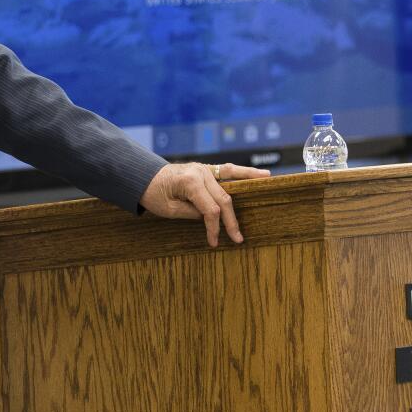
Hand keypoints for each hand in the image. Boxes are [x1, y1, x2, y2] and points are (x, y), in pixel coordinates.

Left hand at [139, 162, 270, 247]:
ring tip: (269, 181)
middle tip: (238, 239)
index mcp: (189, 181)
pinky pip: (228, 171)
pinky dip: (244, 172)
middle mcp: (200, 172)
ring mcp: (204, 169)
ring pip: (231, 180)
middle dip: (231, 220)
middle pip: (223, 199)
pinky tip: (261, 174)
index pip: (210, 209)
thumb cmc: (153, 194)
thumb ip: (191, 213)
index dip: (214, 228)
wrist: (142, 177)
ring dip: (249, 183)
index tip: (214, 243)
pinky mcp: (206, 170)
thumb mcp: (167, 209)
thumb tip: (210, 218)